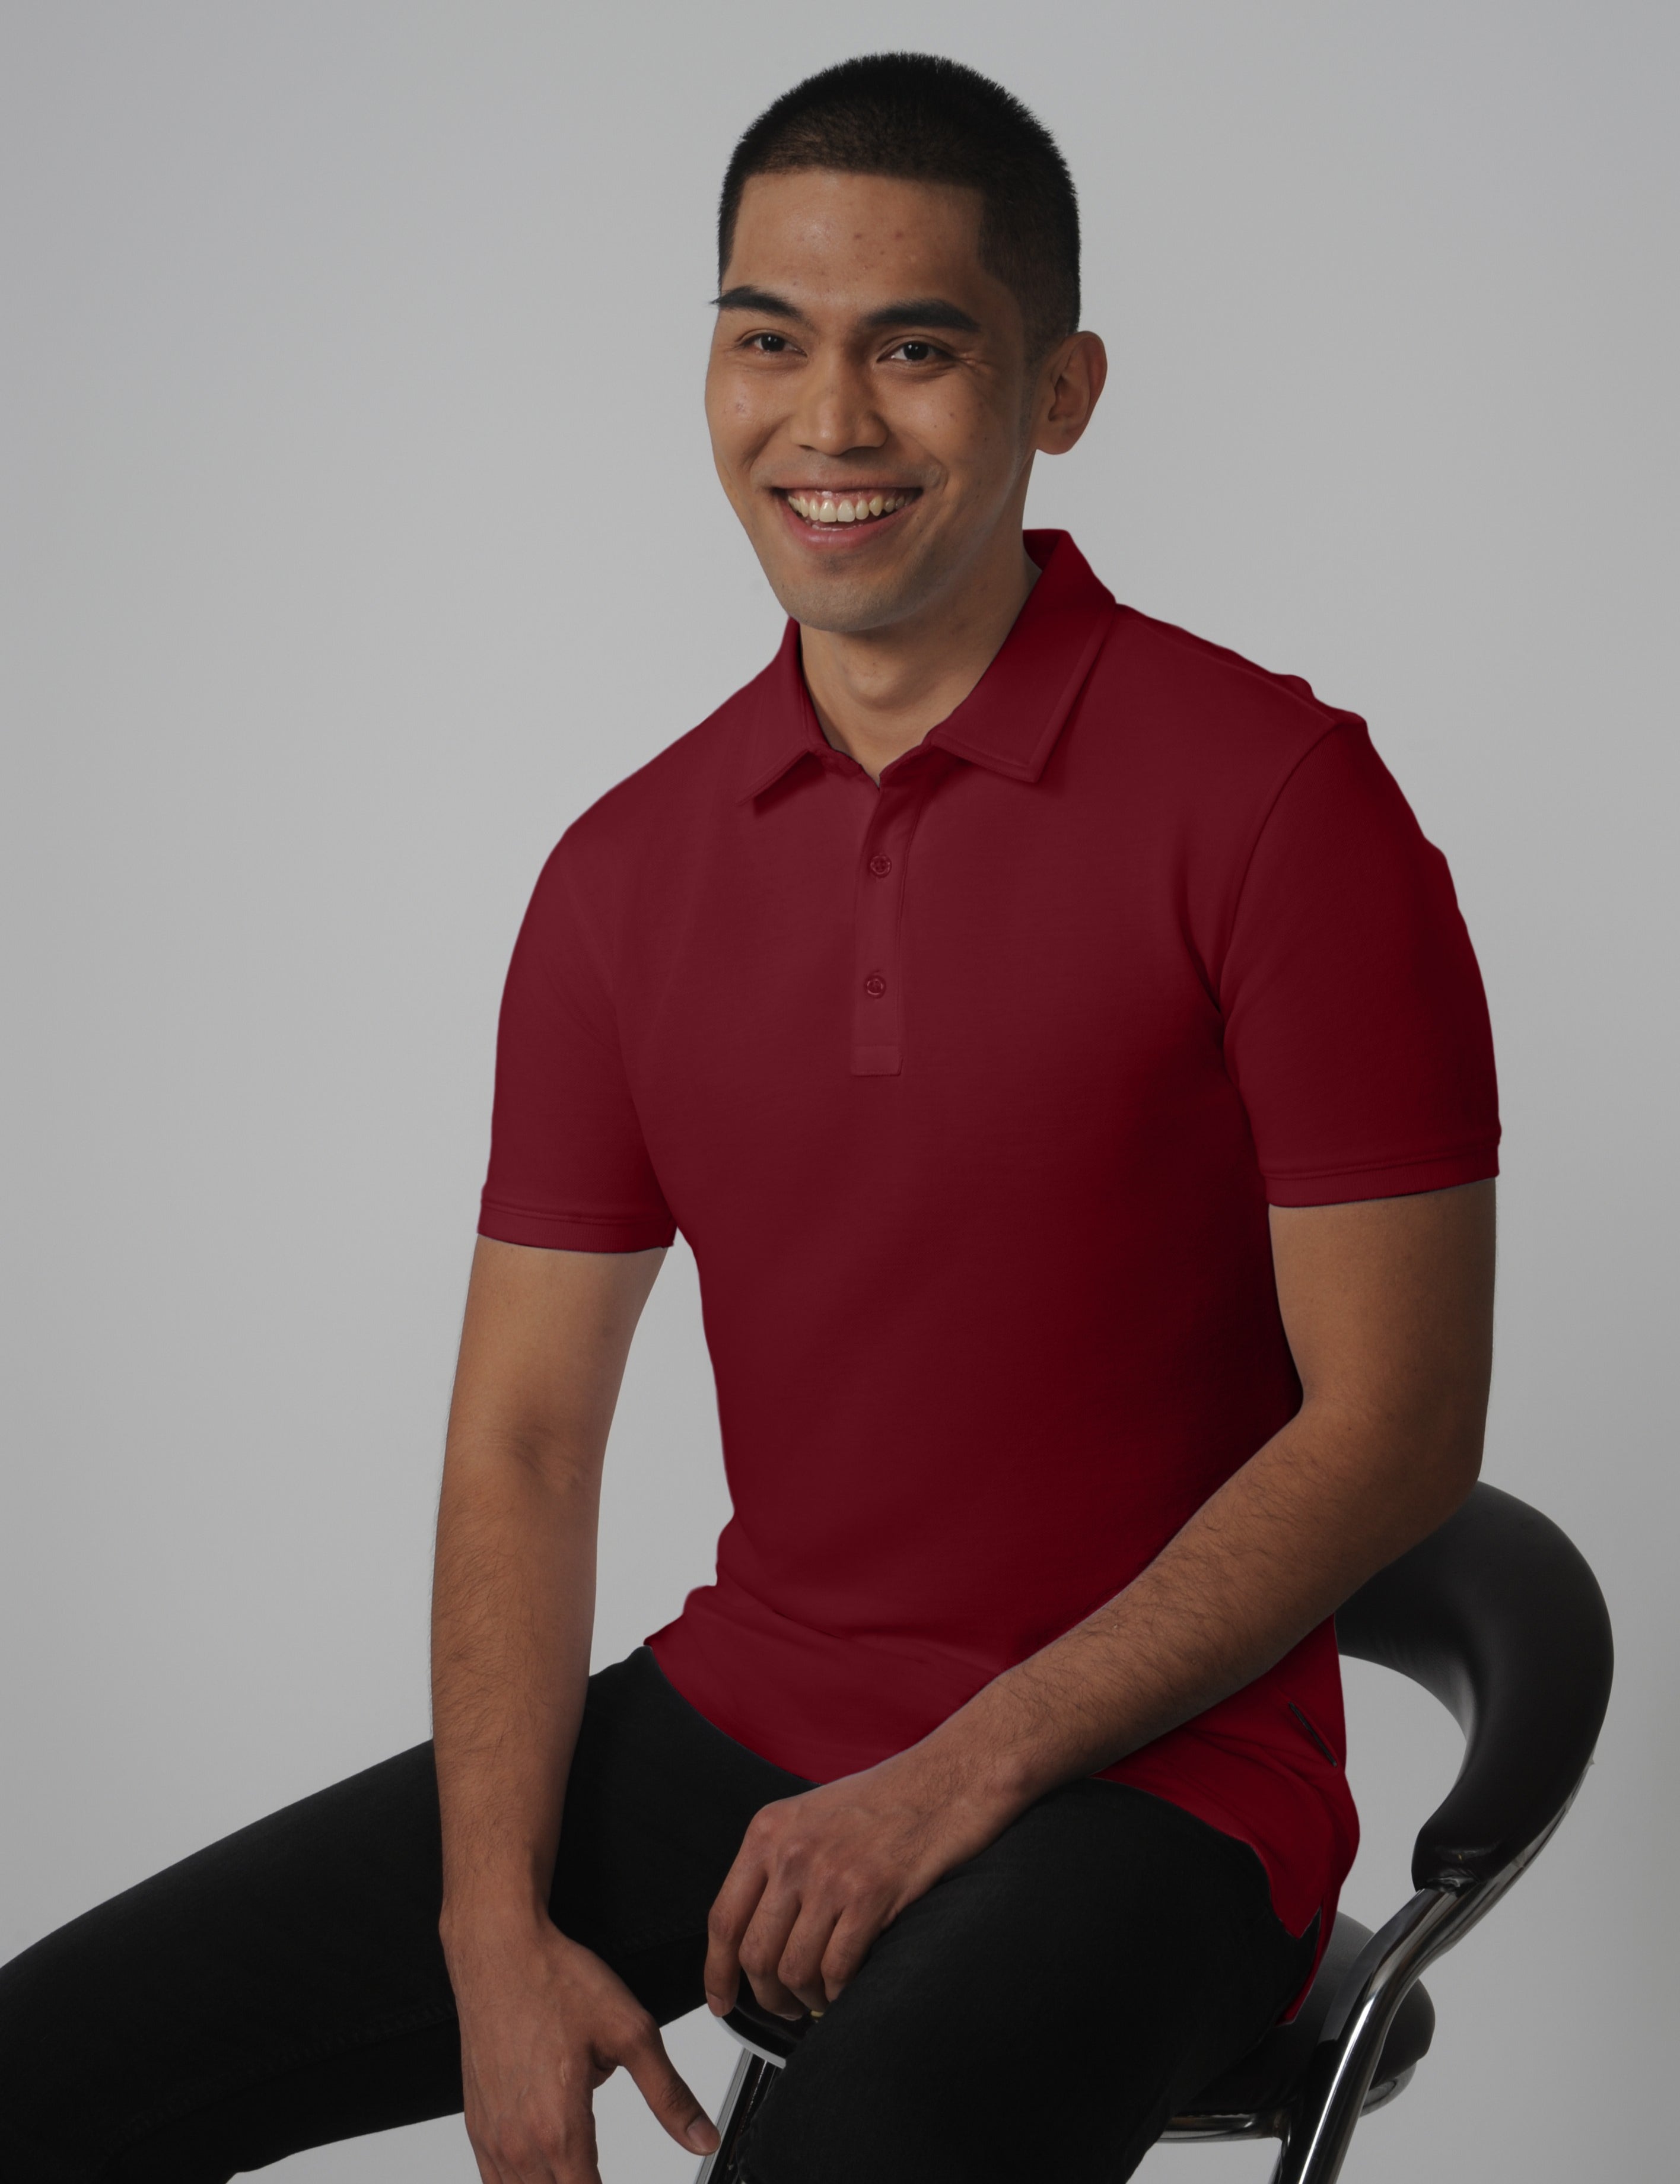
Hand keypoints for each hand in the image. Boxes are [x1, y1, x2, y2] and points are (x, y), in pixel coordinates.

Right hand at [446, 1913, 718, 2182]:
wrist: (499, 1950)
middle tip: (604, 2172)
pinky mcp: (477, 2124)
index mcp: (559, 2128)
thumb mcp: (630, 2032)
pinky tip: (545, 2171)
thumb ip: (669, 2095)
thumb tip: (703, 2138)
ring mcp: (491, 2137)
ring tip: (584, 2172)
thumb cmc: (556, 1982)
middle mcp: (518, 2144)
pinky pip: (494, 2181)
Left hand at [703, 1748, 1016, 2020]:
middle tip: (786, 2007)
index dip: (717, 1971)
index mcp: (770, 1830)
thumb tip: (758, 1932)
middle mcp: (793, 1852)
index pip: (724, 1918)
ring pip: (794, 1969)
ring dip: (806, 1999)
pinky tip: (849, 1986)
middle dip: (768, 1996)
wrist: (948, 1777)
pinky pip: (838, 1969)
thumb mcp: (813, 1816)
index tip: (721, 2001)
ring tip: (821, 1997)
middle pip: (756, 1954)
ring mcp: (831, 1873)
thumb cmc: (887, 1799)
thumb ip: (780, 1864)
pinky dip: (840, 1992)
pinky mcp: (872, 1893)